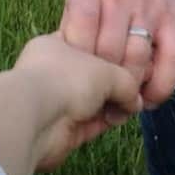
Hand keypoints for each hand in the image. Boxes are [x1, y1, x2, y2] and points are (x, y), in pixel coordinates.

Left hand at [13, 33, 142, 169]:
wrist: (36, 119)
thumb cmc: (67, 78)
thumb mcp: (106, 70)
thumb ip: (126, 80)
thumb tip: (136, 99)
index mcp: (56, 45)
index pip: (89, 44)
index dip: (113, 52)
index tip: (133, 60)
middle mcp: (55, 72)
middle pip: (93, 75)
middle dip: (116, 82)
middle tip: (138, 84)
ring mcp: (58, 101)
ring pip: (94, 100)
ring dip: (114, 103)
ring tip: (134, 102)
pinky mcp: (63, 130)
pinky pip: (92, 122)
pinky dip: (108, 120)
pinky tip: (124, 116)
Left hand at [60, 0, 174, 108]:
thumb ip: (71, 31)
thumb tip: (63, 76)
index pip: (82, 30)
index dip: (77, 61)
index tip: (74, 79)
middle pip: (109, 50)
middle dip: (101, 80)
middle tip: (95, 99)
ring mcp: (150, 9)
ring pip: (138, 57)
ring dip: (128, 87)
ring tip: (119, 101)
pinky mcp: (174, 21)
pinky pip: (171, 61)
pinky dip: (160, 87)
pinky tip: (148, 100)